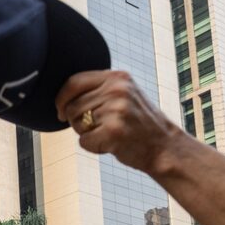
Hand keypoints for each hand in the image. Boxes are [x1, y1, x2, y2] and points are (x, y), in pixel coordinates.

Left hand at [56, 70, 178, 174]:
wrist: (164, 146)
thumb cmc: (138, 124)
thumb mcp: (124, 95)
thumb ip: (99, 89)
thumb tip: (63, 94)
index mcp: (117, 77)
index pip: (73, 82)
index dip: (61, 99)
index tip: (60, 111)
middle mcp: (117, 90)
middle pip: (71, 107)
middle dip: (77, 121)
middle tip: (99, 127)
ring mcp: (116, 110)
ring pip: (76, 124)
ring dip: (86, 134)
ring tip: (109, 133)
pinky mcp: (113, 131)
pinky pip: (84, 141)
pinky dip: (93, 147)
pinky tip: (111, 144)